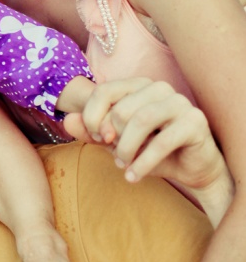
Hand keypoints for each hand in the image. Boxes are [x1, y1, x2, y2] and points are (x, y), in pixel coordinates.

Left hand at [64, 78, 229, 195]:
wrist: (192, 168)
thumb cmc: (153, 151)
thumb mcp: (117, 142)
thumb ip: (92, 131)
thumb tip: (67, 121)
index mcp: (139, 85)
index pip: (104, 91)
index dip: (92, 118)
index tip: (96, 139)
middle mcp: (159, 88)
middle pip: (120, 109)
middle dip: (112, 139)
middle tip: (115, 156)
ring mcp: (179, 102)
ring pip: (140, 121)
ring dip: (126, 150)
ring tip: (123, 166)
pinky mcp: (194, 122)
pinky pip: (161, 142)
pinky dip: (143, 163)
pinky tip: (133, 176)